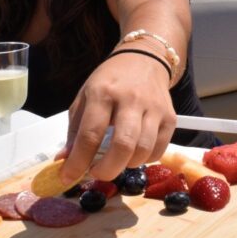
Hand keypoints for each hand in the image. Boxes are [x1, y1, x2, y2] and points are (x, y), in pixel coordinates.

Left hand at [59, 52, 175, 182]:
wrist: (144, 60)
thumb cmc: (110, 81)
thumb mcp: (84, 98)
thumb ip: (74, 130)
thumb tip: (66, 161)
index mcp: (103, 93)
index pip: (90, 134)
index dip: (78, 162)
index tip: (68, 176)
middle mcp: (131, 99)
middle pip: (122, 146)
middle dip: (106, 170)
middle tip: (96, 173)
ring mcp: (154, 108)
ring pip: (143, 151)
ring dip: (125, 165)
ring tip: (115, 160)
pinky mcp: (170, 118)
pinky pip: (158, 151)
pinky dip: (143, 160)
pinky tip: (133, 153)